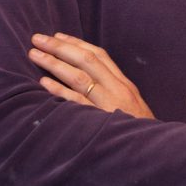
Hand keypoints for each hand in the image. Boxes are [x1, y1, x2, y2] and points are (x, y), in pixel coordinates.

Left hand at [28, 32, 153, 118]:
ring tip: (34, 55)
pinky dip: (59, 90)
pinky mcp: (99, 120)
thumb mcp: (130, 105)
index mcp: (123, 83)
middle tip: (38, 38)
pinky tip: (43, 82)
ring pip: (79, 76)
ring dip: (54, 63)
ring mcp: (108, 103)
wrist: (151, 149)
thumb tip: (88, 79)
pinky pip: (76, 102)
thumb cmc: (137, 129)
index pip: (99, 55)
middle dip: (60, 47)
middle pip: (87, 60)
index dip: (77, 43)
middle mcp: (116, 88)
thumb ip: (112, 91)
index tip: (57, 36)